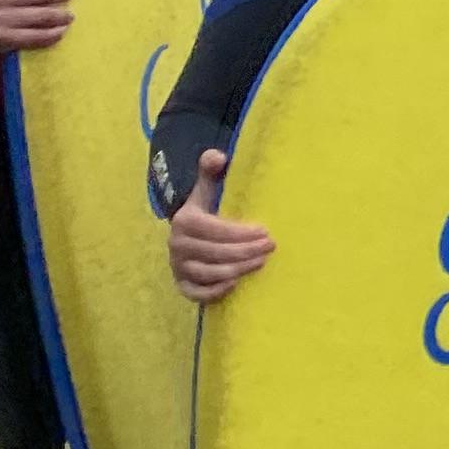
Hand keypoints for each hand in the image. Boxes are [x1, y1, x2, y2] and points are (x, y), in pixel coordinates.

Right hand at [169, 150, 276, 301]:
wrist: (186, 237)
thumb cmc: (206, 212)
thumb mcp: (206, 190)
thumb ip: (211, 171)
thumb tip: (217, 156)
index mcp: (185, 221)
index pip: (214, 229)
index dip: (240, 232)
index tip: (265, 231)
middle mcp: (177, 245)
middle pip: (215, 253)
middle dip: (245, 251)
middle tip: (270, 247)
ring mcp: (178, 267)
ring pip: (209, 273)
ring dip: (237, 270)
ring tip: (261, 263)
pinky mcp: (182, 285)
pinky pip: (196, 293)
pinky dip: (215, 291)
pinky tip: (236, 283)